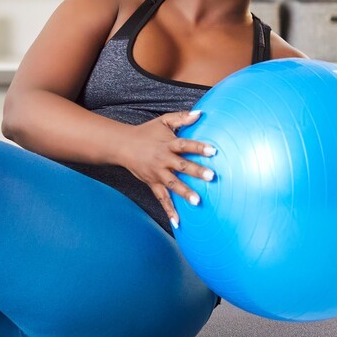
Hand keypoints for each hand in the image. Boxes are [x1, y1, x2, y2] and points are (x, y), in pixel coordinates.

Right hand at [116, 109, 217, 229]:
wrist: (123, 146)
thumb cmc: (147, 132)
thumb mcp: (163, 121)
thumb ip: (182, 118)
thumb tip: (200, 113)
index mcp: (167, 144)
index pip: (185, 145)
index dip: (198, 147)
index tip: (213, 151)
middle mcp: (163, 160)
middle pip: (181, 166)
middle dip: (196, 171)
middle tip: (211, 176)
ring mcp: (157, 174)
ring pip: (172, 184)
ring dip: (185, 193)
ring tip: (198, 201)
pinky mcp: (152, 184)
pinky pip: (162, 199)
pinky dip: (169, 211)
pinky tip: (178, 222)